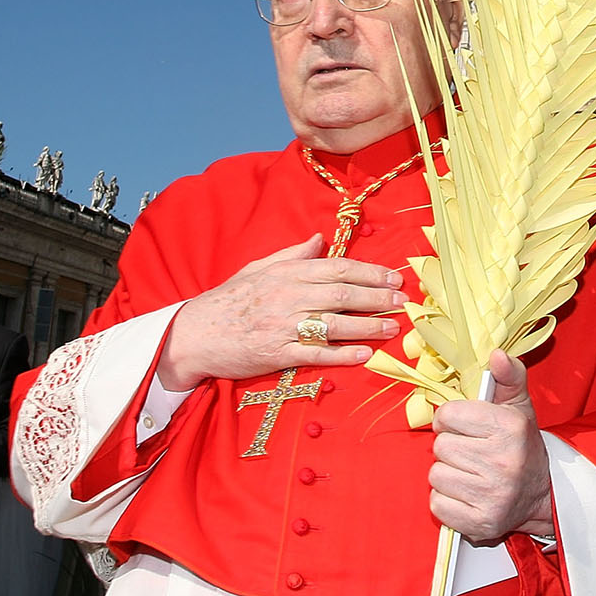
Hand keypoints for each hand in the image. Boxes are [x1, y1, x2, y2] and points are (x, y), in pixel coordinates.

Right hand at [158, 235, 403, 389]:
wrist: (193, 334)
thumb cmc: (228, 301)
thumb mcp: (257, 268)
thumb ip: (292, 255)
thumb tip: (319, 240)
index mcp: (286, 273)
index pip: (337, 267)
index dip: (370, 271)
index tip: (394, 276)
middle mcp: (287, 296)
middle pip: (343, 293)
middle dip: (378, 297)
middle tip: (403, 301)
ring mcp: (282, 326)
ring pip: (335, 324)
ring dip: (369, 326)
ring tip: (393, 327)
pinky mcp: (276, 354)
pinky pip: (316, 354)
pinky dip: (342, 355)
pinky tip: (365, 355)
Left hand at [429, 350, 554, 544]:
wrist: (542, 495)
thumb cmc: (520, 446)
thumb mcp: (519, 407)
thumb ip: (508, 376)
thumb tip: (496, 354)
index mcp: (509, 428)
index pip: (447, 415)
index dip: (451, 420)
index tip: (465, 427)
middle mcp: (502, 462)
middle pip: (440, 447)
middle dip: (451, 448)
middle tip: (471, 453)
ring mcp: (491, 495)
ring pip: (436, 476)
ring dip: (448, 474)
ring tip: (470, 474)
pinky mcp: (480, 523)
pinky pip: (438, 504)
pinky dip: (447, 501)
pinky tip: (467, 494)